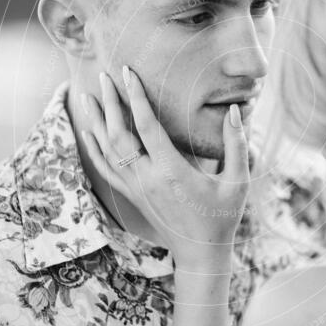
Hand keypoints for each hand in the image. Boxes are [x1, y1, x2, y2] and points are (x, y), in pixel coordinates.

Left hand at [80, 66, 250, 272]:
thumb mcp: (237, 182)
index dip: (135, 97)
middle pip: (118, 134)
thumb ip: (236, 144)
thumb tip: (236, 110)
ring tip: (89, 96)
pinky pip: (105, 169)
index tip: (127, 72)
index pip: (146, 125)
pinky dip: (94, 148)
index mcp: (171, 171)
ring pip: (107, 150)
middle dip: (110, 102)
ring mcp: (136, 189)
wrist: (200, 253)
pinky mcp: (132, 196)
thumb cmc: (222, 216)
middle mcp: (147, 178)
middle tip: (104, 76)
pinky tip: (88, 132)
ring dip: (97, 121)